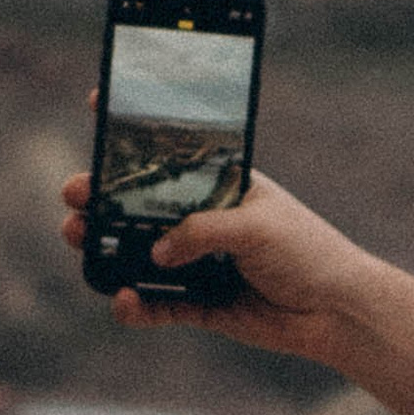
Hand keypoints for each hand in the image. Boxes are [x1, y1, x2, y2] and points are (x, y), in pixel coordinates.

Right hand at [60, 146, 413, 414]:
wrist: (338, 311)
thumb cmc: (309, 251)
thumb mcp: (258, 225)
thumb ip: (204, 231)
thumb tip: (156, 250)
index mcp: (222, 184)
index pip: (173, 151)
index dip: (136, 129)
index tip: (98, 103)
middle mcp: (202, 219)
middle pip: (140, 204)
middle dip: (101, 197)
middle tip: (75, 193)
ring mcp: (197, 262)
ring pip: (137, 253)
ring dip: (105, 247)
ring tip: (80, 238)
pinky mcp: (199, 305)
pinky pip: (156, 305)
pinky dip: (136, 306)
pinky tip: (124, 302)